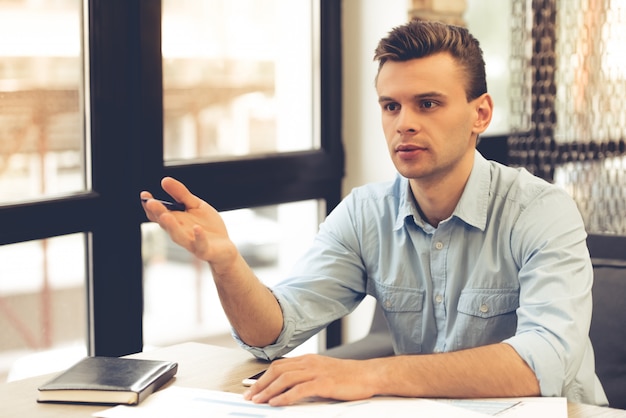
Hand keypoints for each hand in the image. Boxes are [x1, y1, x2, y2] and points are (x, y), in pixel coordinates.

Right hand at [140, 177, 236, 266]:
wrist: (225, 247)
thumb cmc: (208, 226)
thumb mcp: (196, 206)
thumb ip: (181, 195)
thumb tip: (164, 180)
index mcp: (176, 221)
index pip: (158, 214)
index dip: (150, 206)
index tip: (144, 195)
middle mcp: (180, 232)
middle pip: (166, 224)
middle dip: (158, 213)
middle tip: (150, 202)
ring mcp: (191, 243)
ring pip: (178, 236)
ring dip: (171, 227)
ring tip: (165, 216)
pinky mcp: (204, 250)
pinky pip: (200, 245)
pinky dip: (199, 237)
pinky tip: (197, 228)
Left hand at [243, 354, 376, 405]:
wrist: (368, 375)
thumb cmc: (348, 376)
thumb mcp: (324, 372)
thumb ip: (307, 376)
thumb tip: (289, 388)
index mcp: (308, 359)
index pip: (279, 365)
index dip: (263, 377)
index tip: (253, 388)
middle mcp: (309, 363)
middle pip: (277, 370)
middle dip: (260, 384)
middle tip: (250, 396)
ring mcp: (316, 372)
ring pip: (285, 379)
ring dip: (268, 391)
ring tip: (258, 401)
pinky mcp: (323, 383)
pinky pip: (299, 389)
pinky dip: (285, 397)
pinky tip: (276, 403)